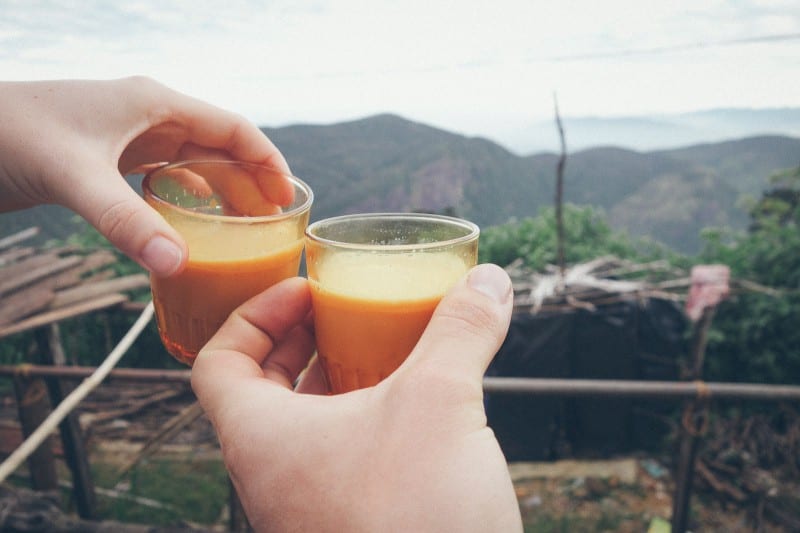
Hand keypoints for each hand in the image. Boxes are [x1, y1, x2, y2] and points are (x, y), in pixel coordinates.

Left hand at [0, 77, 290, 276]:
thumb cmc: (11, 136)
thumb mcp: (75, 177)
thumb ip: (126, 221)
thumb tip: (178, 265)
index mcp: (156, 104)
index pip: (233, 129)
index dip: (268, 162)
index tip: (290, 199)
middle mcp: (150, 115)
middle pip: (221, 147)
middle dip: (251, 183)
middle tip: (275, 225)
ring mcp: (130, 135)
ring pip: (195, 162)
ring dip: (222, 192)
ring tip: (245, 229)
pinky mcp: (111, 156)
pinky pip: (166, 175)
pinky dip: (187, 199)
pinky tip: (192, 223)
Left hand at [191, 264, 522, 531]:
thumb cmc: (413, 521)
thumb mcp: (440, 405)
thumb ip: (460, 333)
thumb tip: (490, 280)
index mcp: (263, 440)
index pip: (218, 362)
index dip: (253, 314)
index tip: (303, 290)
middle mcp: (274, 475)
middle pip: (261, 389)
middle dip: (299, 341)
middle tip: (340, 311)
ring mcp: (309, 505)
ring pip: (304, 426)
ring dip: (336, 380)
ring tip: (380, 349)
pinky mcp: (349, 523)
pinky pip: (339, 457)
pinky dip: (365, 419)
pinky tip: (414, 406)